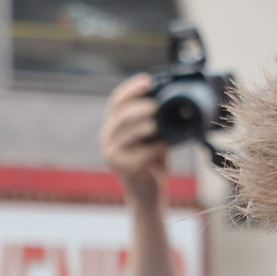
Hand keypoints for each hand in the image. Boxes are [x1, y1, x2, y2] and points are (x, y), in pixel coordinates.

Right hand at [101, 73, 168, 209]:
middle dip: (140, 106)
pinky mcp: (124, 168)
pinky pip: (142, 152)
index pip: (116, 101)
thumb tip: (170, 96)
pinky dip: (157, 146)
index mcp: (111, 128)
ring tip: (162, 124)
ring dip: (148, 124)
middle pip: (120, 114)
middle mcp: (106, 139)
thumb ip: (153, 118)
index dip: (131, 88)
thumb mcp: (151, 136)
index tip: (147, 80)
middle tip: (157, 105)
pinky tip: (168, 143)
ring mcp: (113, 155)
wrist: (149, 195)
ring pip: (130, 131)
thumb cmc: (151, 163)